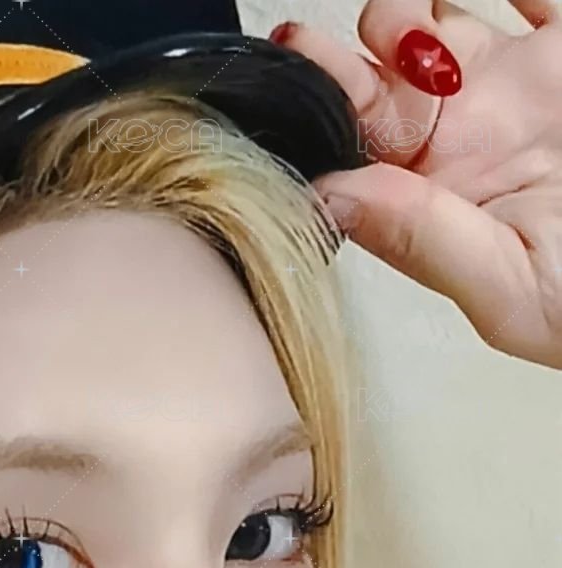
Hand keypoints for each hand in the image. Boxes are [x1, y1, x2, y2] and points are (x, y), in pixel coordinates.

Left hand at [271, 0, 561, 367]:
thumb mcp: (513, 289)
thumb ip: (425, 241)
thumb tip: (333, 201)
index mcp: (442, 208)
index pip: (359, 152)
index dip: (322, 107)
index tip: (296, 67)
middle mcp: (471, 143)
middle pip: (380, 80)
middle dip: (348, 55)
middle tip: (337, 44)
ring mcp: (522, 85)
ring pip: (433, 20)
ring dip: (408, 11)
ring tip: (423, 30)